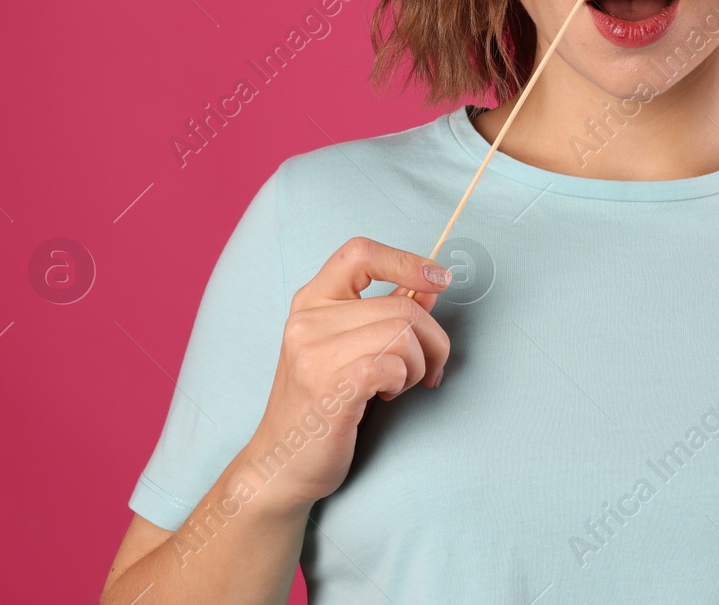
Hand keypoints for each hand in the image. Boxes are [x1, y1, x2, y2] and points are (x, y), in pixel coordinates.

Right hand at [242, 236, 453, 512]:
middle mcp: (307, 321)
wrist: (279, 465)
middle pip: (402, 306)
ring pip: (403, 334)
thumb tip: (429, 290)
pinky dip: (404, 380)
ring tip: (399, 386)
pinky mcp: (330, 387)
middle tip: (430, 369)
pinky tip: (386, 395)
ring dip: (419, 365)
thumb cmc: (320, 405)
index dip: (406, 261)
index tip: (438, 280)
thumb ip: (384, 315)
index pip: (359, 253)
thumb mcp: (347, 349)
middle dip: (433, 340)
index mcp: (310, 302)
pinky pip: (393, 364)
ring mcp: (314, 354)